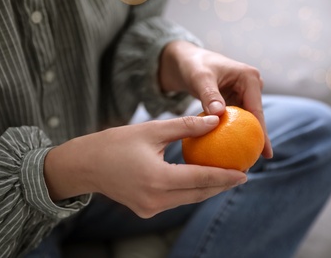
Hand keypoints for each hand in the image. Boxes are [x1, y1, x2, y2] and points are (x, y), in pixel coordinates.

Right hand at [44, 115, 246, 217]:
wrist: (85, 165)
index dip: (226, 176)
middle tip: (240, 175)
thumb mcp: (152, 129)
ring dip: (207, 189)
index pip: (202, 178)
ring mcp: (150, 208)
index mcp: (158, 179)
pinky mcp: (146, 210)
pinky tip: (198, 179)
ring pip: (188, 199)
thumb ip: (185, 126)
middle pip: (199, 193)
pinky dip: (190, 190)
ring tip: (224, 177)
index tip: (245, 173)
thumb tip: (215, 120)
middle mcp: (156, 199)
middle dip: (221, 185)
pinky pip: (175, 200)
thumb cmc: (115, 143)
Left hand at [159, 41, 272, 157]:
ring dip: (243, 139)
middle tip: (250, 164)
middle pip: (255, 118)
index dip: (261, 133)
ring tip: (241, 163)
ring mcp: (243, 94)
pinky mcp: (233, 101)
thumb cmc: (193, 66)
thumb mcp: (200, 78)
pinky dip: (230, 133)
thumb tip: (219, 114)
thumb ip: (209, 94)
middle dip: (255, 141)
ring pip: (245, 121)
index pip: (256, 110)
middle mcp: (250, 86)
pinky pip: (234, 120)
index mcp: (249, 78)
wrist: (185, 61)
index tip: (265, 153)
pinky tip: (226, 152)